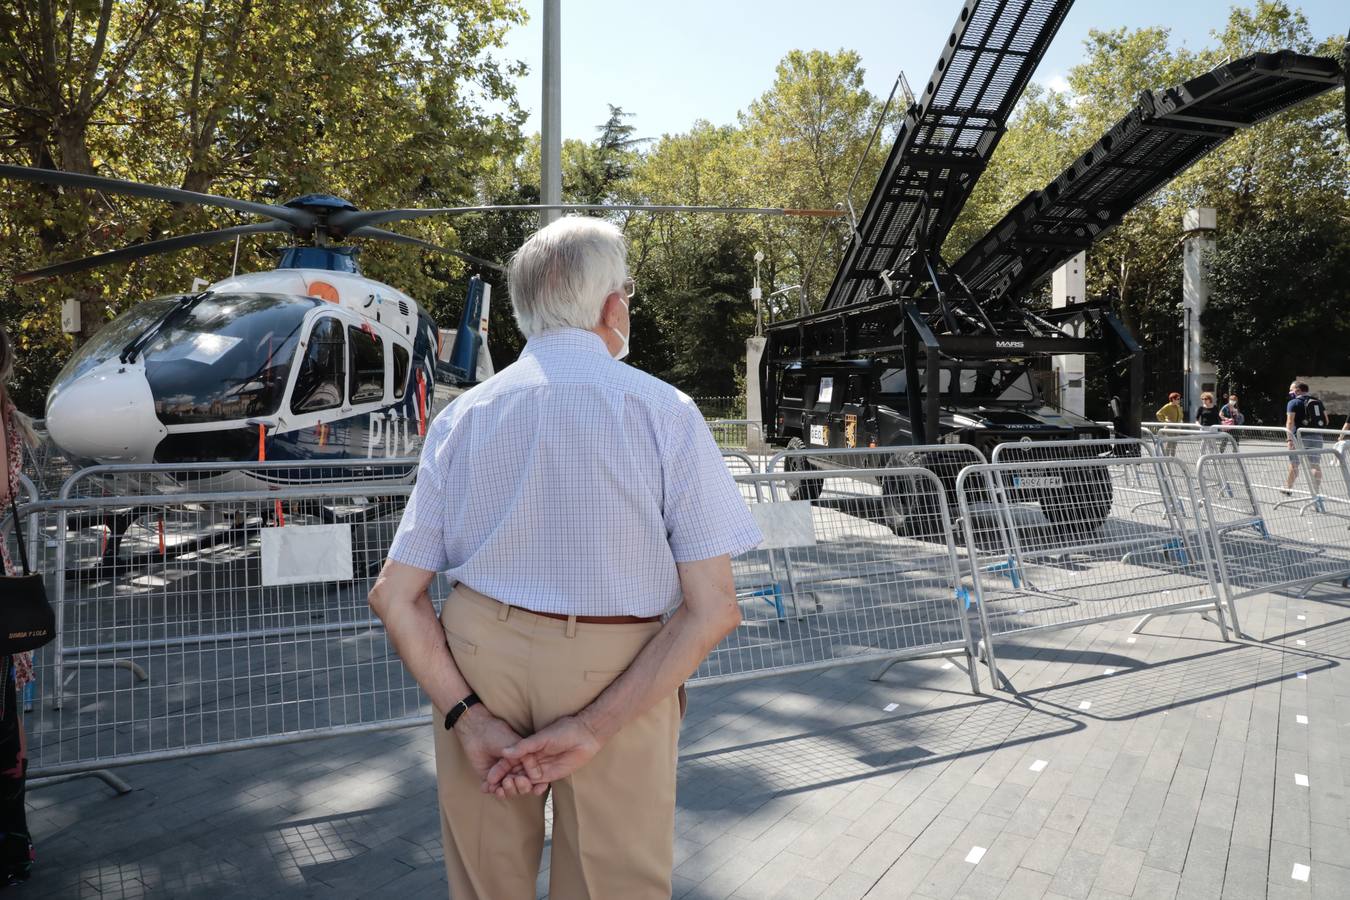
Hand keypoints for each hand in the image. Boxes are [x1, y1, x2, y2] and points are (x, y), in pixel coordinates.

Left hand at [451, 705, 535, 798]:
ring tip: (498, 788)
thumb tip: (536, 775)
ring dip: (504, 792)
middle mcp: (515, 771)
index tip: (523, 780)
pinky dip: (490, 789)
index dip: (529, 783)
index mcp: (525, 763)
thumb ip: (526, 758)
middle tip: (509, 780)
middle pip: (520, 788)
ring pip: (507, 791)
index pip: (531, 778)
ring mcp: (502, 776)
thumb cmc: (499, 735)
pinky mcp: (489, 779)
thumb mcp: (517, 745)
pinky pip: (491, 789)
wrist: (478, 732)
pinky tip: (487, 787)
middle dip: (516, 788)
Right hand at [489, 715, 604, 786]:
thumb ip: (524, 747)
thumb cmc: (564, 731)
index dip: (498, 770)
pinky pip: (538, 785)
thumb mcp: (541, 738)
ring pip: (524, 781)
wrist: (585, 735)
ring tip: (508, 790)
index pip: (508, 762)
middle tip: (496, 788)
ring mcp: (540, 768)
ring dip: (515, 786)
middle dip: (504, 781)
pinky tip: (527, 792)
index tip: (488, 779)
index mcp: (526, 749)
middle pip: (513, 773)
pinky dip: (532, 789)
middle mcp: (530, 760)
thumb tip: (504, 752)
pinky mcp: (550, 776)